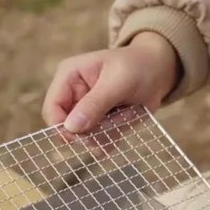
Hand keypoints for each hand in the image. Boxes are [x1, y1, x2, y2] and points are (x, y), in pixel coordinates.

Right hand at [42, 32, 180, 132]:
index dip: (64, 128)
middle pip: (66, 129)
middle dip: (89, 133)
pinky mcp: (94, 124)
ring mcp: (82, 112)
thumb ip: (95, 104)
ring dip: (104, 135)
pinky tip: (122, 124)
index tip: (86, 135)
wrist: (157, 72)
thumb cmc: (138, 67)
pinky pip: (96, 142)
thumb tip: (71, 127)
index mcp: (68, 76)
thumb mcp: (119, 82)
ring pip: (82, 139)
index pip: (52, 110)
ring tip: (122, 117)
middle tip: (113, 123)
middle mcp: (70, 96)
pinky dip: (110, 139)